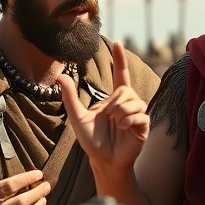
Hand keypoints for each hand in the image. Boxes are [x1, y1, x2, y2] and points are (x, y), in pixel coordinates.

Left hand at [59, 41, 148, 176]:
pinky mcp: (144, 126)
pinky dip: (127, 121)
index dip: (120, 59)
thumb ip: (70, 98)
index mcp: (114, 100)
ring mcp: (137, 115)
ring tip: (115, 125)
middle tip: (108, 117)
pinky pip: (139, 115)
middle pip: (125, 90)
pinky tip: (123, 129)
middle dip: (114, 102)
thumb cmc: (92, 141)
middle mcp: (127, 104)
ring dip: (119, 113)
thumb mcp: (78, 118)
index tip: (118, 43)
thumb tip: (61, 76)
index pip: (120, 74)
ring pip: (132, 101)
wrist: (104, 161)